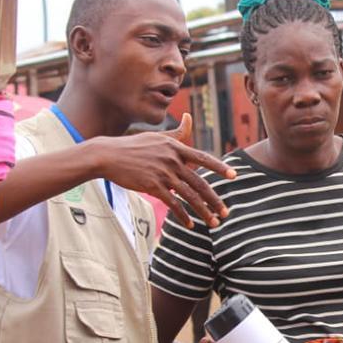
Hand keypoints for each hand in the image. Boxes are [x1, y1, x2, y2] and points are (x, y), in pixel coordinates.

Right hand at [95, 114, 234, 228]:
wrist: (108, 155)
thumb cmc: (133, 146)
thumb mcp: (157, 136)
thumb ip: (177, 132)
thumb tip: (189, 118)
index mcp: (175, 147)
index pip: (203, 158)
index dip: (219, 168)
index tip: (233, 176)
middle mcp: (172, 160)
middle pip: (200, 183)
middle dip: (215, 200)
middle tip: (225, 212)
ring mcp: (163, 173)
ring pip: (190, 196)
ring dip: (204, 211)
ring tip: (213, 222)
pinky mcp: (152, 186)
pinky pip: (173, 204)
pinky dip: (183, 215)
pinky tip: (190, 224)